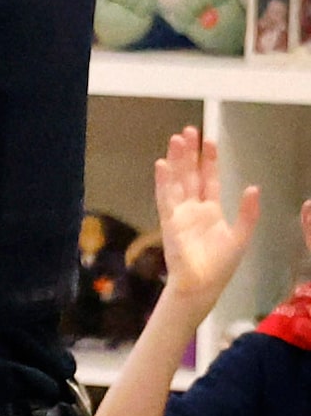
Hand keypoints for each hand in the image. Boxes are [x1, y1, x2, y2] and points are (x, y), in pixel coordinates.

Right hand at [151, 127, 258, 326]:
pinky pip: (165, 197)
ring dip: (177, 161)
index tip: (209, 140)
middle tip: (188, 131)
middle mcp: (193, 207)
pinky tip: (163, 165)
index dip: (209, 160)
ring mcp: (179, 213)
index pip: (209, 178)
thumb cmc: (221, 265)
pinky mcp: (169, 221)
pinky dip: (163, 181)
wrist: (202, 284)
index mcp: (211, 210)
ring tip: (176, 140)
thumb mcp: (241, 236)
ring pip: (177, 180)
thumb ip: (247, 212)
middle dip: (190, 153)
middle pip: (190, 174)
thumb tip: (254, 187)